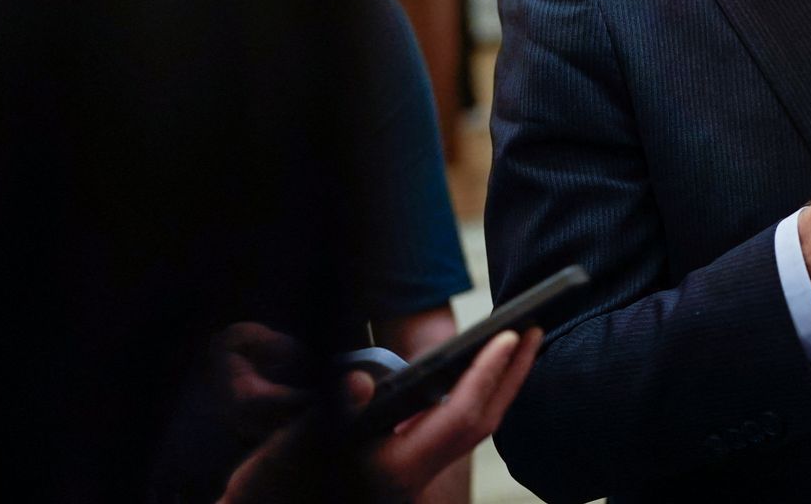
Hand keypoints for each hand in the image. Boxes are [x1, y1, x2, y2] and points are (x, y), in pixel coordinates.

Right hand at [219, 328, 544, 502]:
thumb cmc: (277, 483)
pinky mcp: (406, 468)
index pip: (460, 418)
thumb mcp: (297, 444)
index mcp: (397, 471)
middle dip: (509, 377)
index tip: (509, 334)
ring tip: (516, 341)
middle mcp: (415, 476)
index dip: (486, 374)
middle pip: (480, 424)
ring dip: (497, 385)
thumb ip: (332, 411)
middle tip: (533, 328)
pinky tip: (475, 370)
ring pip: (471, 428)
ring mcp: (414, 475)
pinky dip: (472, 395)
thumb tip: (360, 379)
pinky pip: (454, 429)